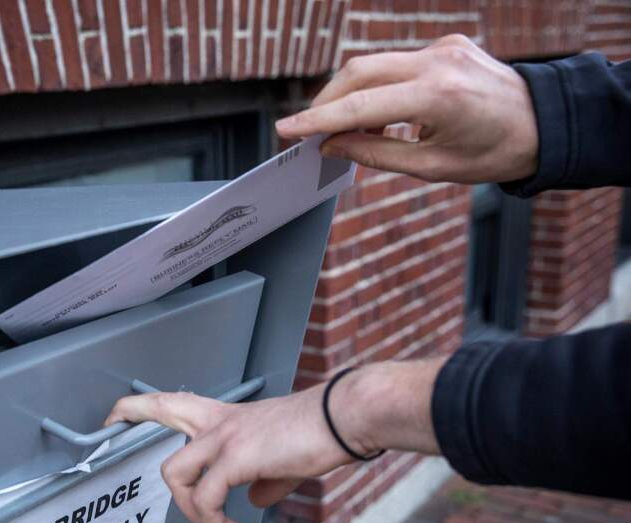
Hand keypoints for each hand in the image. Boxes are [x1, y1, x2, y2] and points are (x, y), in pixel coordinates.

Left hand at [104, 360, 443, 522]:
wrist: (344, 417)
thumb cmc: (318, 432)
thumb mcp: (280, 458)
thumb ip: (261, 479)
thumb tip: (251, 501)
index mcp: (225, 417)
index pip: (173, 402)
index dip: (140, 407)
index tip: (117, 416)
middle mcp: (218, 422)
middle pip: (159, 411)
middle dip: (126, 420)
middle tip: (107, 437)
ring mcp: (224, 437)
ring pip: (175, 473)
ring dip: (191, 510)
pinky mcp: (237, 457)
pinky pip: (208, 498)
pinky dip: (215, 522)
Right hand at [275, 34, 538, 183]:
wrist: (545, 123)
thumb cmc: (494, 152)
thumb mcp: (432, 167)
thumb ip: (375, 154)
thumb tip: (332, 145)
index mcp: (438, 96)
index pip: (360, 105)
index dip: (317, 120)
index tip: (286, 130)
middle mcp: (438, 61)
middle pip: (358, 72)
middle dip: (326, 103)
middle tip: (308, 132)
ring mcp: (442, 47)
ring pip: (373, 65)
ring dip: (350, 96)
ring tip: (345, 133)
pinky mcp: (445, 44)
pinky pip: (396, 64)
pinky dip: (377, 89)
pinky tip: (378, 117)